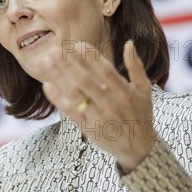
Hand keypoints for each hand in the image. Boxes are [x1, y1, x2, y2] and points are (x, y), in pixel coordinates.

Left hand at [39, 40, 156, 172]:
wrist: (139, 148)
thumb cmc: (140, 115)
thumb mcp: (144, 90)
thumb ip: (136, 66)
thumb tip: (129, 43)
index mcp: (123, 91)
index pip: (105, 69)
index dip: (91, 56)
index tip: (76, 44)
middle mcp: (110, 102)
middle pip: (86, 80)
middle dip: (69, 64)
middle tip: (54, 50)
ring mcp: (98, 116)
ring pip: (76, 94)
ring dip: (60, 77)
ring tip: (46, 63)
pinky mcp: (89, 128)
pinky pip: (71, 112)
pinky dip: (59, 99)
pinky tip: (47, 87)